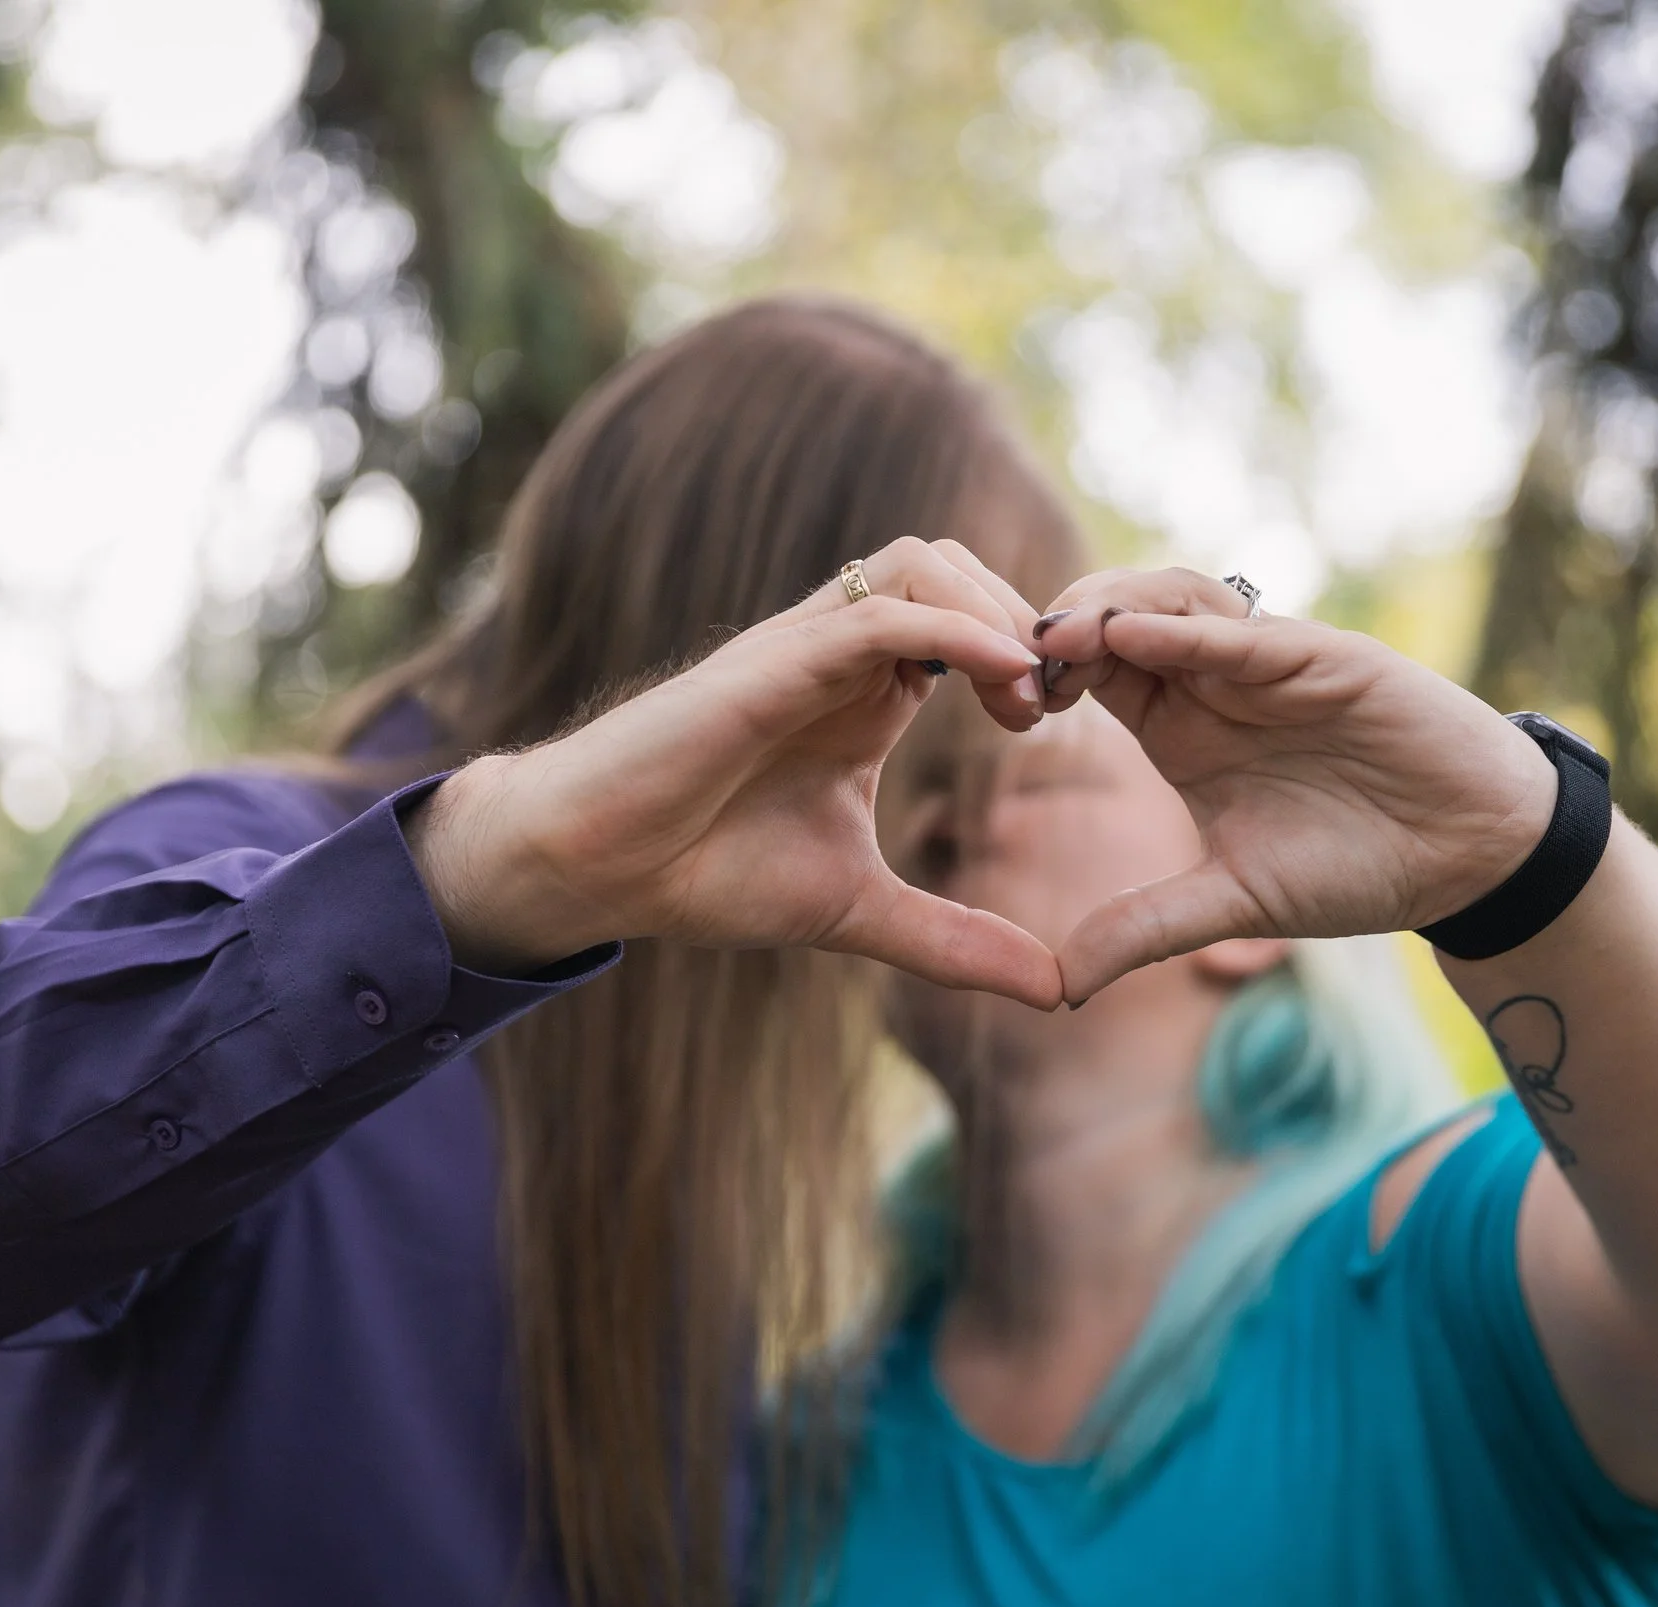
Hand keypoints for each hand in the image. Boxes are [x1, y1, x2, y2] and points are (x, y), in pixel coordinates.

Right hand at [409, 538, 1062, 1007]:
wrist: (598, 873)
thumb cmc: (707, 873)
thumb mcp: (860, 912)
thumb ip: (955, 941)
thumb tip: (1056, 990)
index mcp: (863, 695)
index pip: (965, 620)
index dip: (1026, 654)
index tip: (1060, 722)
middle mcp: (836, 656)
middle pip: (952, 567)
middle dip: (1020, 619)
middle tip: (1050, 706)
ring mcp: (800, 651)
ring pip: (917, 565)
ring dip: (991, 612)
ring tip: (1026, 695)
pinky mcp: (767, 665)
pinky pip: (873, 614)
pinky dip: (951, 632)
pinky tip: (1002, 680)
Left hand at [1031, 568, 1558, 1001]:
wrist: (1469, 856)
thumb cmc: (1358, 866)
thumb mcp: (1233, 904)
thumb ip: (1147, 928)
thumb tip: (1061, 986)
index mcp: (1181, 726)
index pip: (1090, 671)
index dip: (1039, 673)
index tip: (993, 700)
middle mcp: (1216, 680)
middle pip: (1115, 617)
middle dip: (1055, 626)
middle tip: (1000, 656)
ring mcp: (1268, 662)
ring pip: (1171, 599)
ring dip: (1109, 607)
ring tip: (1053, 634)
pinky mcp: (1325, 657)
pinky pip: (1245, 630)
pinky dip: (1187, 628)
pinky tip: (1135, 636)